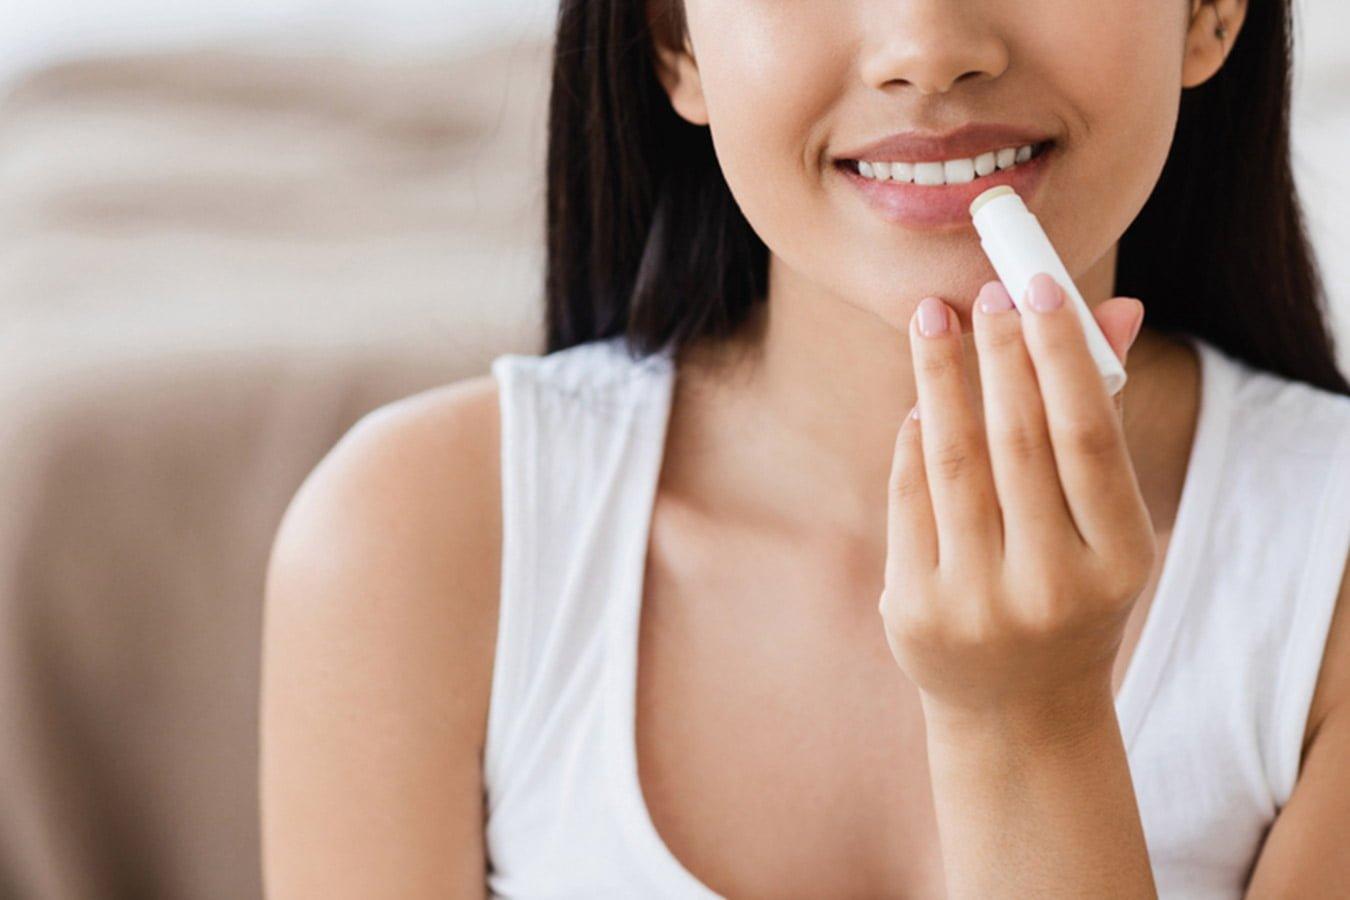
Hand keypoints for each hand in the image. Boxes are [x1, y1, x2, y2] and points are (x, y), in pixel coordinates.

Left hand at [878, 273, 1153, 734]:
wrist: (1017, 707)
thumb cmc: (1071, 591)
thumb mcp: (1106, 525)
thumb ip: (1103, 419)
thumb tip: (1116, 307)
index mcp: (1119, 561)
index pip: (1087, 435)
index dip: (1061, 354)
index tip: (1038, 286)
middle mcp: (1051, 587)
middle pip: (1016, 441)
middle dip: (997, 354)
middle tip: (982, 289)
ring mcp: (978, 604)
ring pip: (952, 462)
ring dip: (940, 378)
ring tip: (932, 318)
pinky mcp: (915, 610)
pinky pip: (909, 498)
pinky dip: (913, 441)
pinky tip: (921, 403)